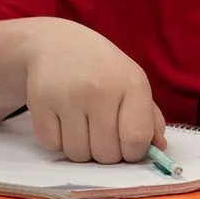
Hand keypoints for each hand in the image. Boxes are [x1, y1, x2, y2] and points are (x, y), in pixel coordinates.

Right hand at [21, 20, 166, 163]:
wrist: (58, 44)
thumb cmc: (104, 70)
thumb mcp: (133, 83)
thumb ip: (149, 118)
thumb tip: (159, 148)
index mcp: (132, 84)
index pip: (136, 138)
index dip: (134, 153)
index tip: (129, 148)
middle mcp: (101, 90)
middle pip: (106, 153)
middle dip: (106, 153)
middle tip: (103, 135)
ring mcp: (68, 97)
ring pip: (78, 154)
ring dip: (82, 149)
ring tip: (84, 127)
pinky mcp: (40, 103)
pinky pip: (52, 145)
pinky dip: (57, 141)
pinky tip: (63, 121)